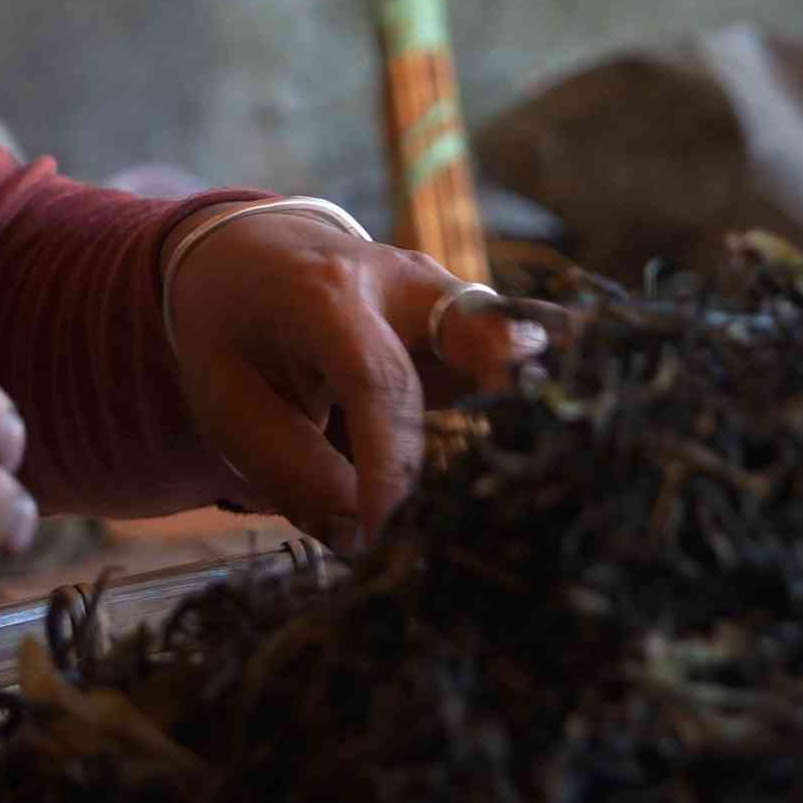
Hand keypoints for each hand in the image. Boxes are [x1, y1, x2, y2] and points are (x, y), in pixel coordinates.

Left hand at [161, 211, 545, 549]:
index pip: (378, 382)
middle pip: (481, 323)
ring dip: (544, 399)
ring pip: (518, 337)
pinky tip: (570, 450)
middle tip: (559, 438)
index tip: (388, 535)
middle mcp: (406, 283)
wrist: (248, 259)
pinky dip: (544, 398)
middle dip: (520, 376)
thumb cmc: (234, 337)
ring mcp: (452, 297)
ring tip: (573, 463)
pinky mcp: (477, 323)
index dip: (393, 464)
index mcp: (327, 295)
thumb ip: (295, 474)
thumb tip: (365, 543)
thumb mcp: (230, 405)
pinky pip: (522, 356)